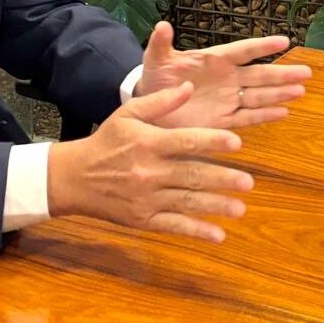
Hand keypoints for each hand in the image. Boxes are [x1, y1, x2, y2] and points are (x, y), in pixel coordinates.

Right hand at [47, 82, 253, 242]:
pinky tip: (218, 235)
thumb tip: (189, 87)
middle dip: (222, 179)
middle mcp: (149, 172)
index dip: (212, 141)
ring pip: (187, 202)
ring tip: (240, 209)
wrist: (74, 178)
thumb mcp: (127, 114)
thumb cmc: (107, 142)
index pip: (186, 142)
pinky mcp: (143, 219)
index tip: (237, 142)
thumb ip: (160, 102)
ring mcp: (146, 198)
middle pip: (192, 175)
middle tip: (249, 182)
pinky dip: (196, 231)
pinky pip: (174, 226)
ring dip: (216, 206)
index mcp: (148, 143)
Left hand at [135, 21, 309, 129]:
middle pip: (259, 75)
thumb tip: (162, 25)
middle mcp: (227, 79)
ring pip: (258, 96)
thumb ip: (160, 44)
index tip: (284, 41)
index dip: (263, 47)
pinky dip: (264, 115)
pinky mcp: (222, 121)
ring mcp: (227, 100)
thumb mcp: (156, 59)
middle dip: (282, 74)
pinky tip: (283, 113)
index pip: (244, 50)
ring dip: (279, 94)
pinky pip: (247, 117)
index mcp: (215, 60)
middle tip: (306, 72)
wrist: (151, 108)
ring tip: (300, 91)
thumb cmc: (156, 78)